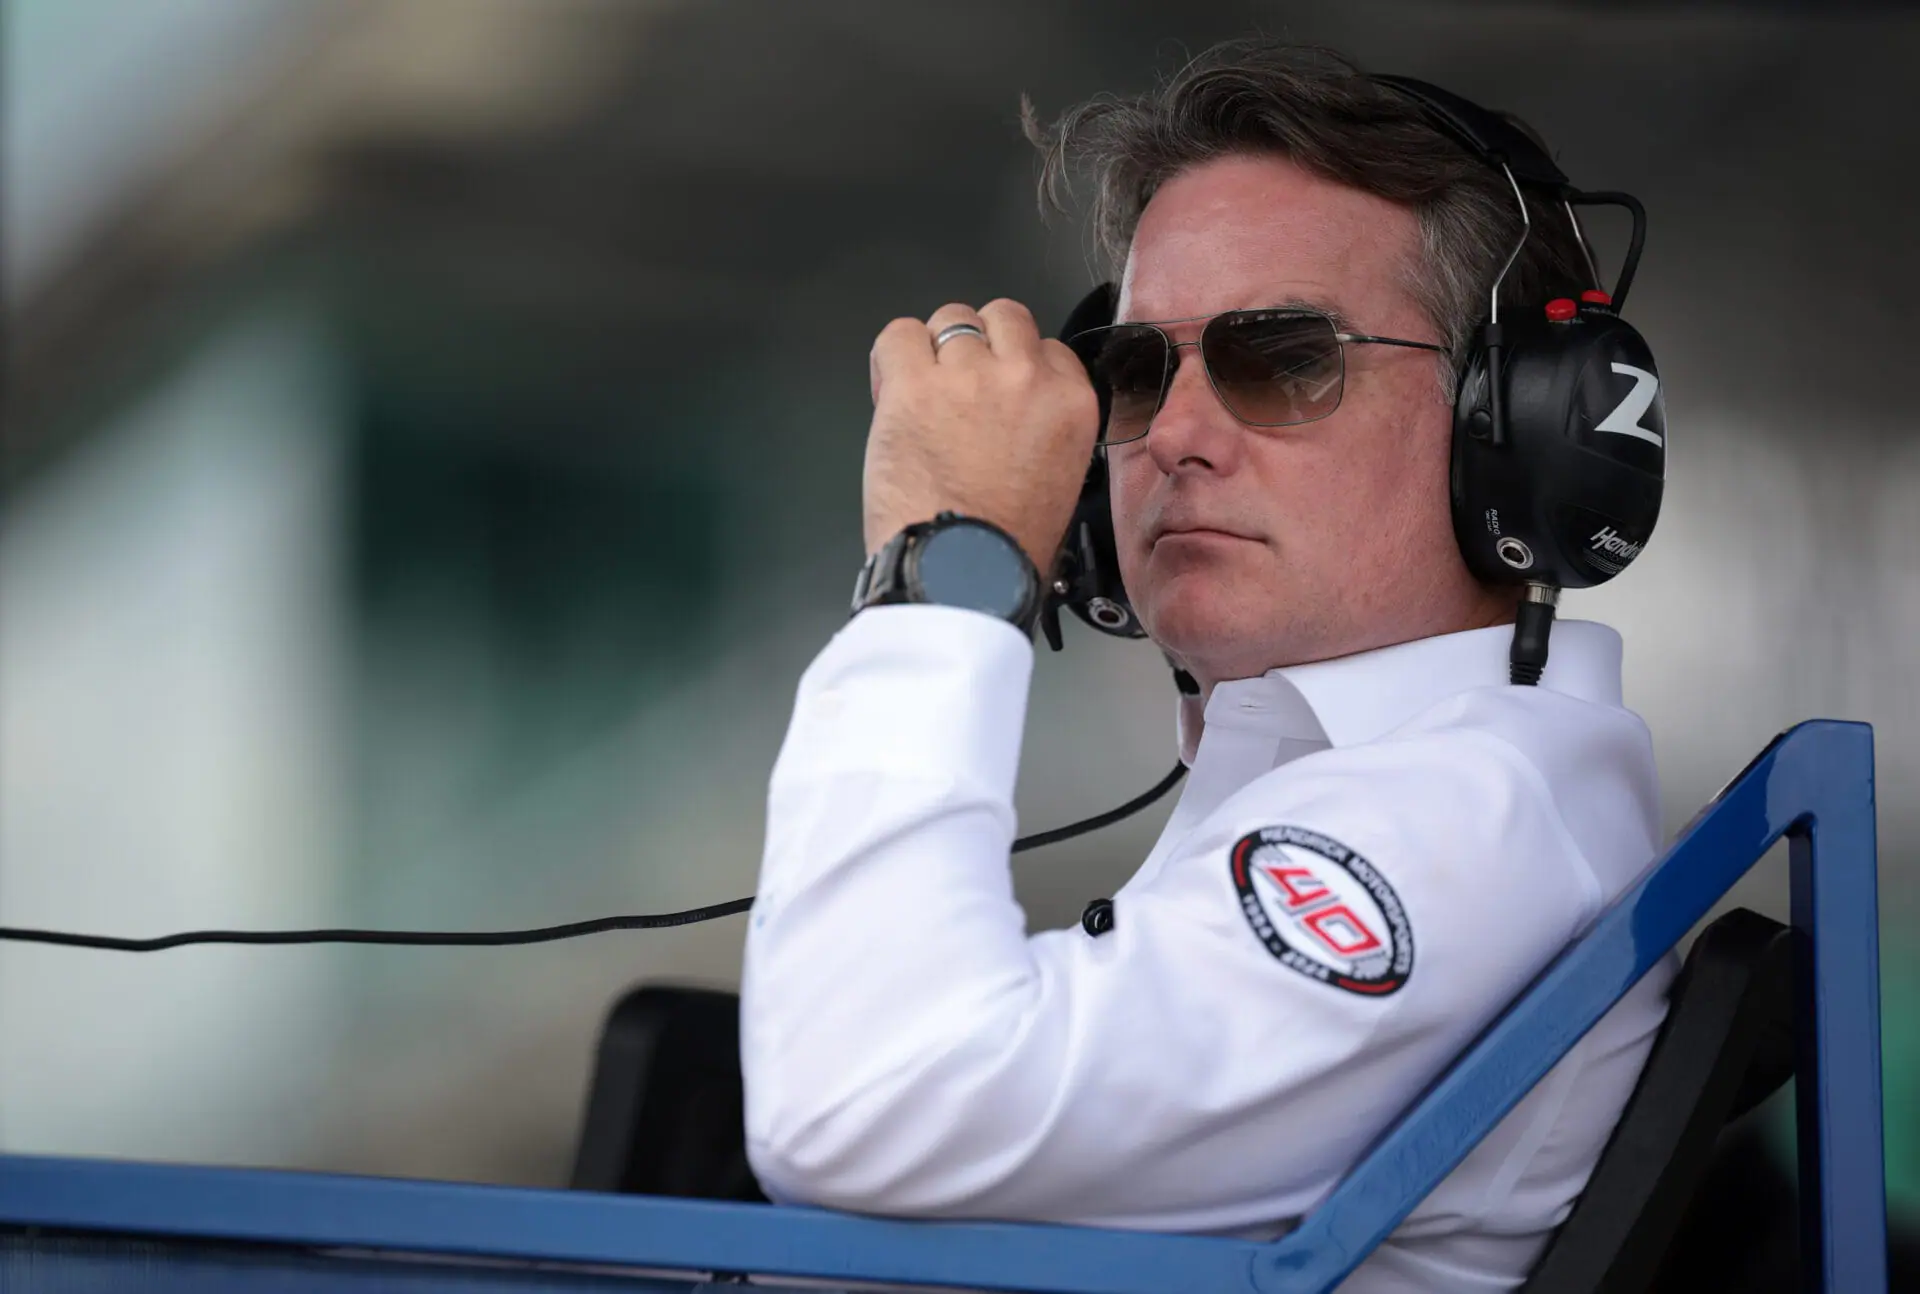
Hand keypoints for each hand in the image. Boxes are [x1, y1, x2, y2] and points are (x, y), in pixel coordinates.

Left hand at [864, 299, 1099, 573]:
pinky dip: (891, 358)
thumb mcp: (1059, 479)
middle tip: (957, 391)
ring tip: (923, 398)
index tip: (995, 397)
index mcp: (1072, 404)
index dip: (1014, 369)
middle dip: (979, 346)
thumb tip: (1008, 411)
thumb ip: (1042, 426)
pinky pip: (898, 335)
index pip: (1048, 349)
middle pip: (1003, 317)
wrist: (963, 573)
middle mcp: (1027, 378)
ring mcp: (969, 376)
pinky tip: (892, 393)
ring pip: (951, 319)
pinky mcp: (915, 384)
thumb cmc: (1006, 546)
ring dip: (935, 352)